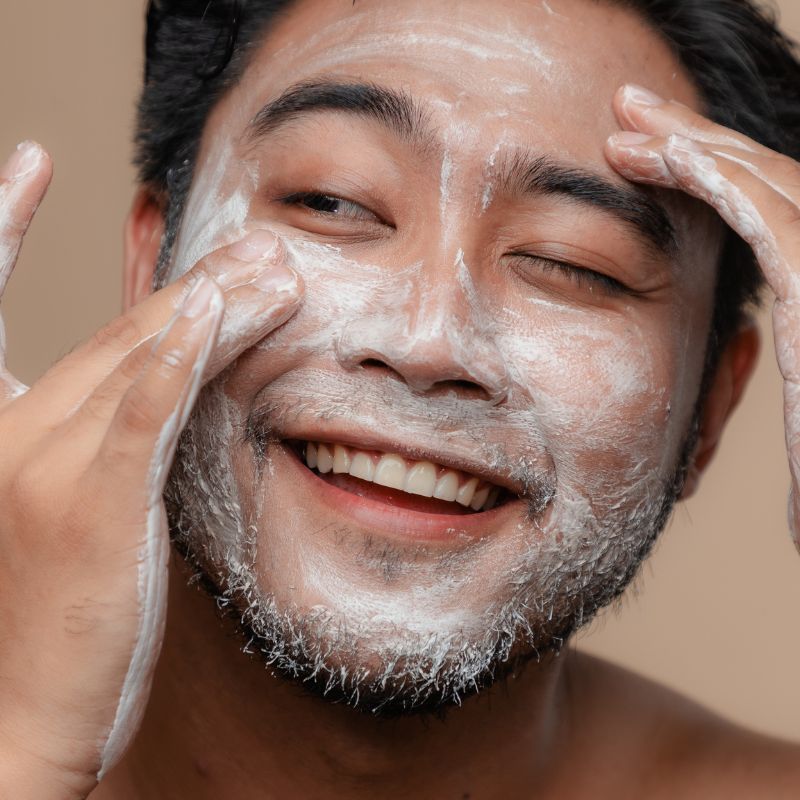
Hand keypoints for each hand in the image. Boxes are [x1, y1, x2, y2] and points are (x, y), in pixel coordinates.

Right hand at [0, 142, 302, 797]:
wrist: (19, 720)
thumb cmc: (45, 618)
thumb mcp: (63, 510)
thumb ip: (95, 439)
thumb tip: (142, 380)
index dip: (0, 223)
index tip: (31, 161)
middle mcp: (4, 429)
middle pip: (114, 331)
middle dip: (192, 282)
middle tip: (257, 243)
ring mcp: (40, 460)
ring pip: (138, 355)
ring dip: (214, 304)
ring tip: (275, 264)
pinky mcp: (88, 498)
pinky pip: (144, 406)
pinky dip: (182, 354)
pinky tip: (223, 309)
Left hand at [604, 84, 799, 547]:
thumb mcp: (788, 405)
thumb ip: (739, 365)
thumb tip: (730, 347)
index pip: (764, 209)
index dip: (704, 172)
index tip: (641, 156)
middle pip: (763, 182)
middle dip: (693, 139)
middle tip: (630, 111)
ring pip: (767, 185)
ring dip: (694, 145)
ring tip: (629, 119)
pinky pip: (776, 222)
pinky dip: (725, 183)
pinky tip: (673, 157)